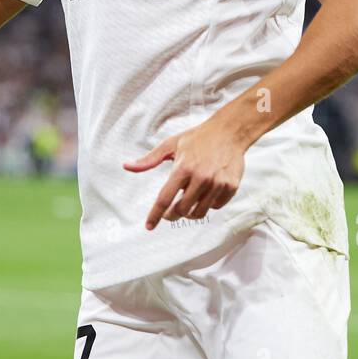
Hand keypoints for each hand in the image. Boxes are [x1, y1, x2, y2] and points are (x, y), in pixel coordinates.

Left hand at [124, 118, 245, 229]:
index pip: (165, 198)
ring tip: (188, 202)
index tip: (149, 226)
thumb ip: (149, 160)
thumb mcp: (170, 145)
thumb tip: (126, 166)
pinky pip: (216, 206)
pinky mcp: (231, 187)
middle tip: (170, 211)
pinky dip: (208, 205)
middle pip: (182, 209)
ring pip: (200, 212)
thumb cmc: (197, 138)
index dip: (155, 215)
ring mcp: (217, 183)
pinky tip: (205, 194)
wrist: (229, 132)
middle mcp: (201, 178)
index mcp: (183, 168)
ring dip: (190, 212)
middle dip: (173, 214)